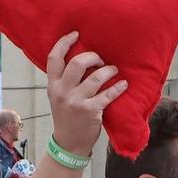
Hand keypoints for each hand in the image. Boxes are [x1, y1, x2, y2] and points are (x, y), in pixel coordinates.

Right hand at [44, 32, 127, 157]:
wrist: (69, 143)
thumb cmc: (66, 116)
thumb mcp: (58, 97)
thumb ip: (65, 80)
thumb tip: (82, 58)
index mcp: (53, 85)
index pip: (54, 58)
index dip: (64, 43)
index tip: (76, 34)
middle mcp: (62, 92)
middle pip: (77, 63)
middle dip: (92, 56)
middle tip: (100, 59)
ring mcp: (76, 102)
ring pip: (96, 77)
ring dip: (109, 71)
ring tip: (114, 71)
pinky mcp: (91, 111)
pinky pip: (108, 94)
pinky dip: (118, 88)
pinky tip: (124, 85)